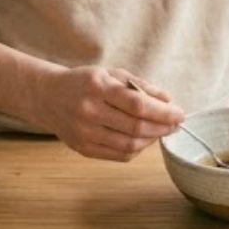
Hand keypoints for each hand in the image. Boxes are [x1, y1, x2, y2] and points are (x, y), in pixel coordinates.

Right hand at [27, 66, 183, 161]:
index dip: (163, 112)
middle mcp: (89, 111)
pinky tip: (144, 139)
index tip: (179, 113)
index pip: (138, 105)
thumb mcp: (111, 74)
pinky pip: (118, 155)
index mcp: (98, 87)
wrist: (48, 96)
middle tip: (175, 124)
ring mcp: (85, 133)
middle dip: (162, 127)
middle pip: (136, 127)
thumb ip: (140, 86)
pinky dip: (137, 150)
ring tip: (161, 131)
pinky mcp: (83, 148)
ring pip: (129, 145)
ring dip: (152, 139)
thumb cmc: (85, 82)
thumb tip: (168, 100)